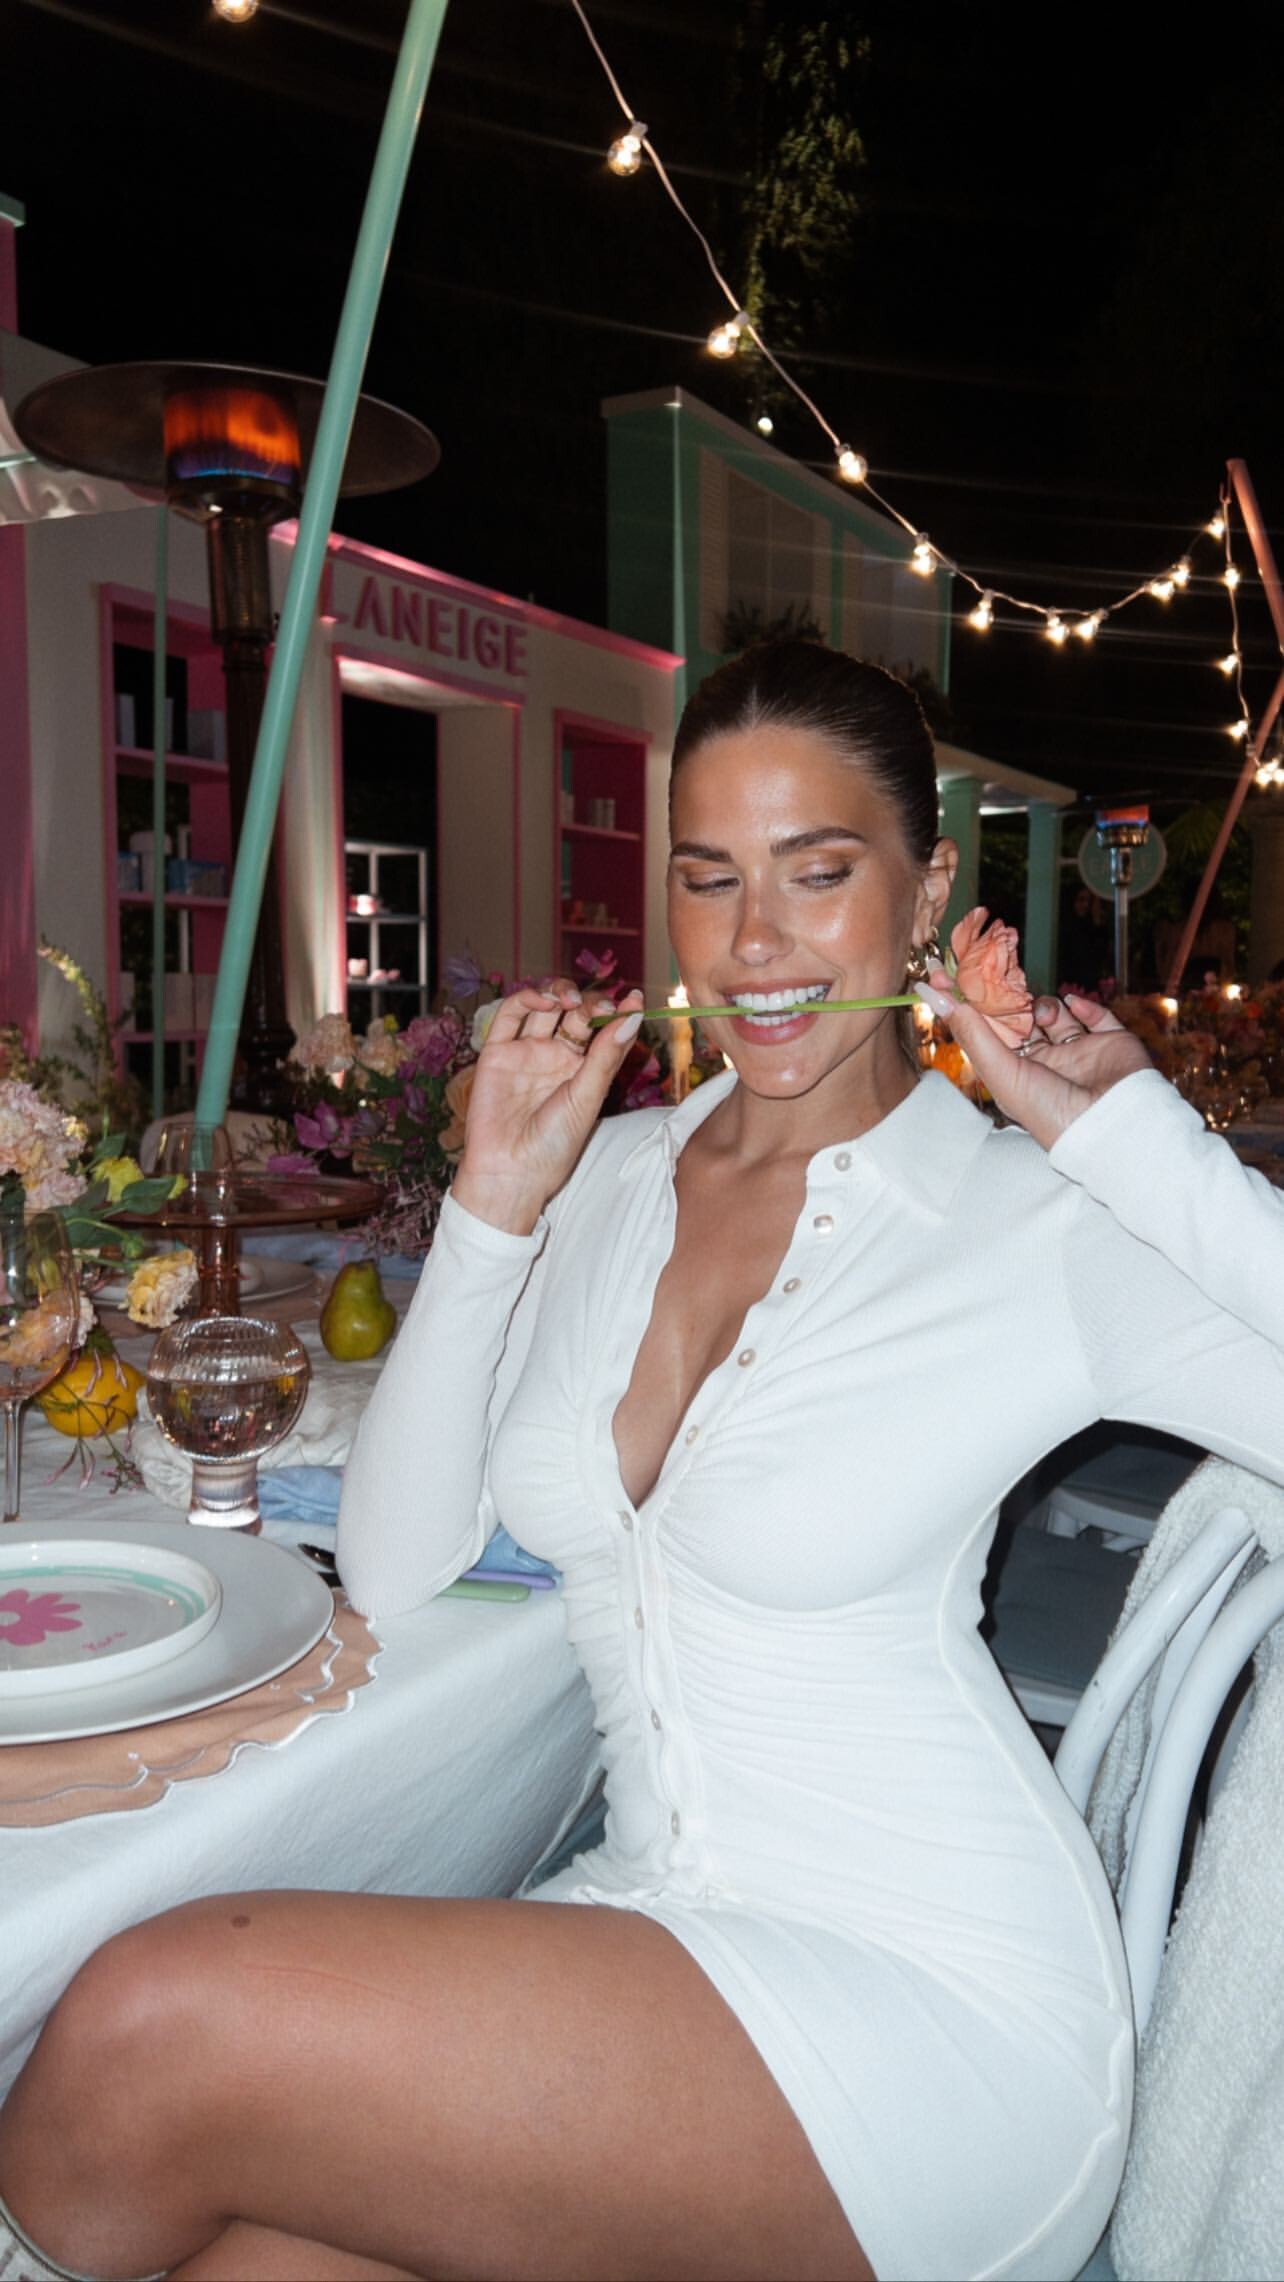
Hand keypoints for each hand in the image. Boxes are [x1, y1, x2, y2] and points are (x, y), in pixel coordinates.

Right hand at [451, 984, 643, 1232]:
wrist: (510, 1172)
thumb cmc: (553, 1146)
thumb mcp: (587, 1099)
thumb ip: (606, 1056)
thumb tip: (633, 1016)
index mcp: (583, 1070)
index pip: (604, 1031)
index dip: (619, 1013)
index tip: (635, 999)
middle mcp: (556, 1057)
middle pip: (576, 1014)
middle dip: (590, 1003)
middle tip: (600, 1006)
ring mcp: (527, 1052)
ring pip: (544, 1007)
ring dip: (560, 993)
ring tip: (571, 1000)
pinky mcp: (497, 1051)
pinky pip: (510, 1016)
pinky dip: (526, 999)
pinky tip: (544, 1002)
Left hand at [921, 976, 1150, 1150]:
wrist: (1112, 1123)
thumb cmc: (1050, 1111)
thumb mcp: (1002, 1072)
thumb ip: (973, 1033)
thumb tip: (936, 996)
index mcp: (1017, 1074)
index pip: (990, 1032)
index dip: (971, 1005)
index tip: (952, 974)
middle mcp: (1046, 1063)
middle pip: (1022, 1019)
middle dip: (1010, 997)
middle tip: (999, 972)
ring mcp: (1079, 1052)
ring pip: (1056, 1014)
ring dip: (1046, 1006)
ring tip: (1042, 1013)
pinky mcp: (1110, 1042)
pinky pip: (1097, 1015)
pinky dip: (1086, 1005)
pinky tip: (1073, 1005)